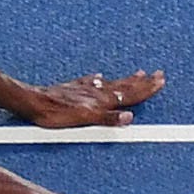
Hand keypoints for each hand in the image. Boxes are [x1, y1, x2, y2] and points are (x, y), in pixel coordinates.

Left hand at [19, 68, 163, 128]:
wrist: (33, 102)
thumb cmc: (55, 114)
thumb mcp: (84, 120)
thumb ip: (107, 119)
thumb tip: (129, 118)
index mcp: (101, 101)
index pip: (129, 95)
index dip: (145, 89)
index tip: (160, 82)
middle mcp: (96, 92)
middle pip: (124, 86)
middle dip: (142, 82)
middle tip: (158, 74)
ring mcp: (84, 88)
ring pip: (111, 83)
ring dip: (126, 79)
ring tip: (138, 73)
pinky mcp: (72, 88)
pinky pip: (91, 81)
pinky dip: (99, 79)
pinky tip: (99, 76)